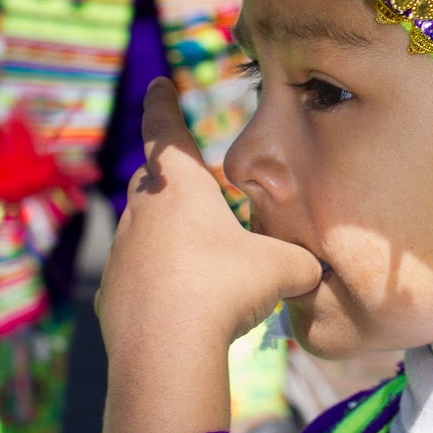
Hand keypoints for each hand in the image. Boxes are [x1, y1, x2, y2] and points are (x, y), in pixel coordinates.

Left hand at [96, 78, 321, 432]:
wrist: (167, 349)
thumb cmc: (226, 288)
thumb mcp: (284, 268)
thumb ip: (302, 261)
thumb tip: (320, 270)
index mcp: (182, 188)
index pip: (166, 131)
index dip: (162, 104)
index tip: (158, 83)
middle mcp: (144, 212)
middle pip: (150, 181)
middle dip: (169, 178)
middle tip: (193, 184)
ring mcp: (122, 254)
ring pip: (142, 231)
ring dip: (166, 236)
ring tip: (200, 258)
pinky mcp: (112, 295)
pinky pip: (137, 278)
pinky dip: (157, 282)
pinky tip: (182, 306)